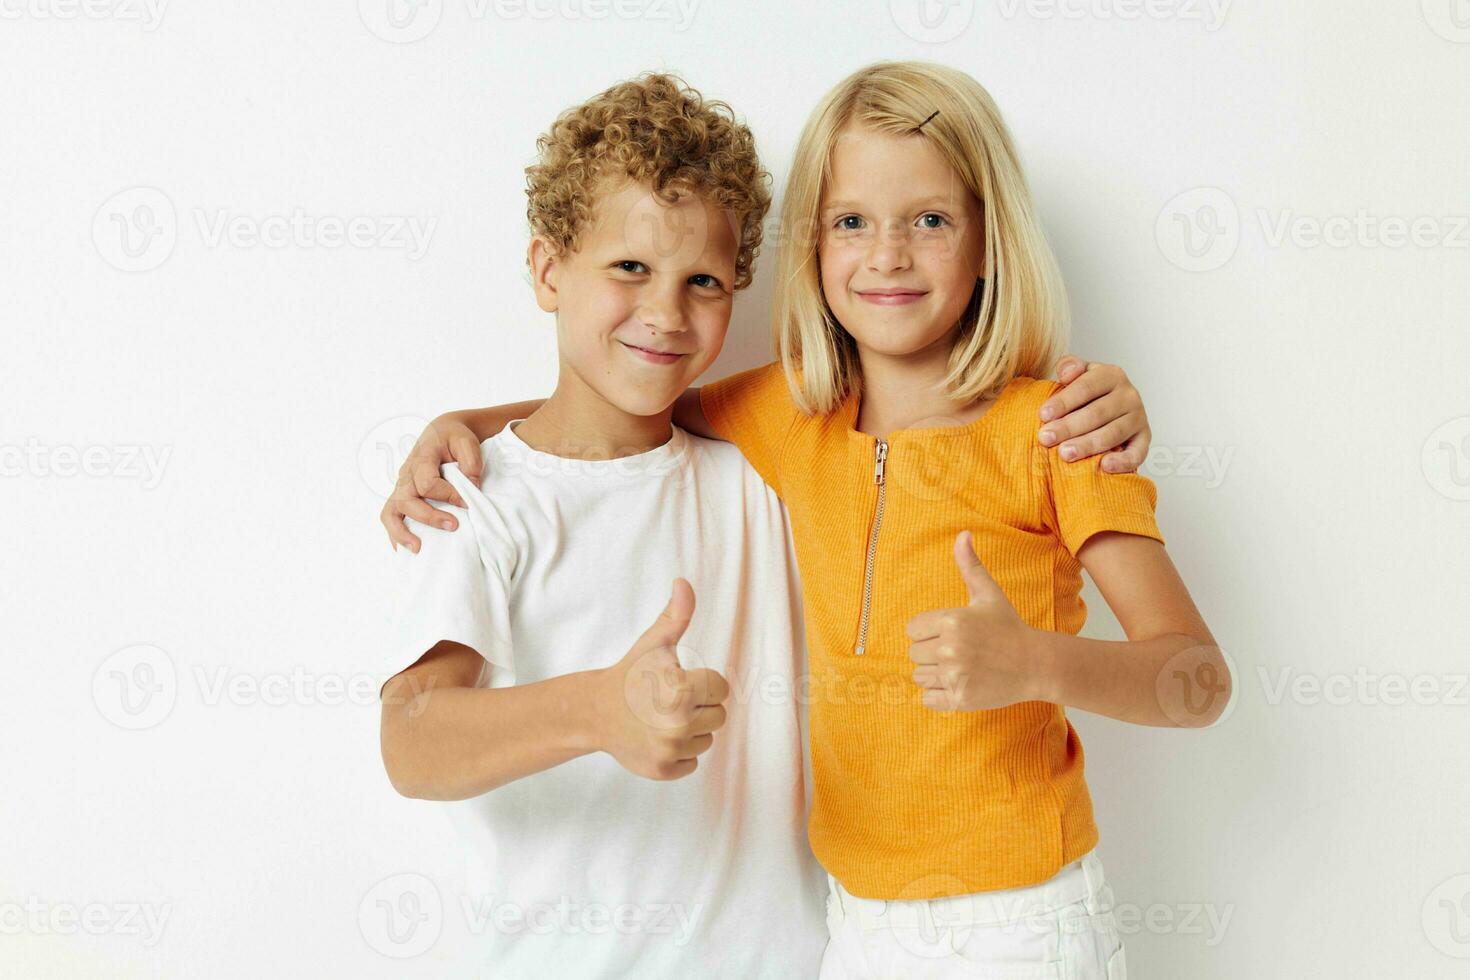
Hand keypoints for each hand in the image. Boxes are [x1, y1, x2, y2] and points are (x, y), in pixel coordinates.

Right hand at [381, 414, 486, 552]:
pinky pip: (391, 516)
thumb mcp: (466, 442)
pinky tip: (407, 549)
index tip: (467, 503)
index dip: (448, 495)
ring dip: (401, 532)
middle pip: (407, 500)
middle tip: (454, 526)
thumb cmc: (454, 438)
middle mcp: (406, 474)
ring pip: (390, 511)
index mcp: (421, 458)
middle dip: (429, 517)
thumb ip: (470, 462)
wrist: (442, 433)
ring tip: (418, 549)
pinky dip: (396, 534)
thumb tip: (471, 487)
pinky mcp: (402, 496)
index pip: (427, 482)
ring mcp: (401, 486)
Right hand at [591, 579, 729, 779]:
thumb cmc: (631, 674)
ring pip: (707, 739)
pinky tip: (656, 738)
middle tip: (668, 700)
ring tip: (661, 718)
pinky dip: (679, 752)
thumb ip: (676, 615)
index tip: (680, 680)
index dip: (703, 681)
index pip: (721, 688)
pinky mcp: (664, 770)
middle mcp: (677, 723)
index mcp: (681, 689)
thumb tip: (684, 582)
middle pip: (719, 716)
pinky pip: (693, 762)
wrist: (595, 712)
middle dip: (699, 706)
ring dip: (691, 730)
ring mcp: (669, 750)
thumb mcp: (654, 643)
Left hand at [907, 532, 1042, 711]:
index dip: (928, 632)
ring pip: (919, 676)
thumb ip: (970, 566)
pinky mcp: (960, 699)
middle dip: (931, 653)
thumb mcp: (988, 595)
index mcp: (952, 621)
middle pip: (914, 654)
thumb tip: (962, 534)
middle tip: (959, 651)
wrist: (1035, 664)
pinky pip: (927, 699)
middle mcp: (951, 649)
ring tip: (960, 667)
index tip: (949, 634)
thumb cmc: (1008, 627)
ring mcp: (955, 676)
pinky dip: (938, 695)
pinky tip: (958, 684)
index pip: (912, 630)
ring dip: (934, 674)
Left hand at [1038, 355, 1150, 472]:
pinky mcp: (1144, 439)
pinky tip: (1104, 466)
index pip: (1086, 387)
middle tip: (1046, 438)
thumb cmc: (1087, 394)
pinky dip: (1122, 461)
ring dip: (1088, 444)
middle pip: (1097, 413)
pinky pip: (1137, 453)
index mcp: (1111, 375)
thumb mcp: (1078, 374)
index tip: (1043, 415)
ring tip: (1065, 454)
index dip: (1064, 401)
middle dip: (1069, 426)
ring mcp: (1138, 418)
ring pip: (1113, 433)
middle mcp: (1129, 395)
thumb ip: (1069, 366)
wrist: (1108, 410)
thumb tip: (1066, 373)